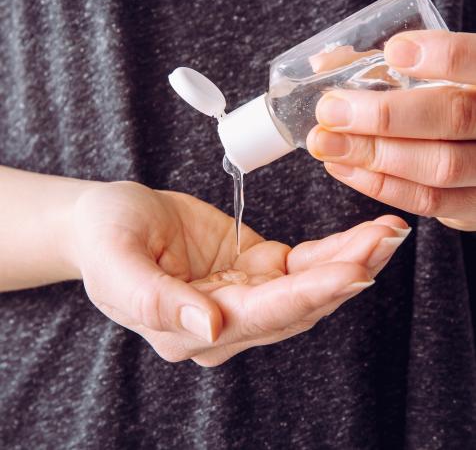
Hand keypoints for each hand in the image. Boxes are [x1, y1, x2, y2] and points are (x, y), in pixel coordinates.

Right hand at [70, 181, 408, 365]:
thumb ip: (154, 300)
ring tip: (386, 233)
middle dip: (346, 274)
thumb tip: (207, 328)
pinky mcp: (253, 268)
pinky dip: (333, 252)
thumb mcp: (115, 263)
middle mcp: (224, 320)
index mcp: (188, 328)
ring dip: (349, 261)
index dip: (308, 295)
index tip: (354, 270)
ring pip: (308, 288)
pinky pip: (302, 265)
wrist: (108, 220)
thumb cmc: (104, 238)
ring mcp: (243, 295)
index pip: (261, 317)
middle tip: (387, 241)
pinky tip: (361, 237)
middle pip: (297, 305)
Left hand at [307, 30, 475, 230]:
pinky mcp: (474, 207)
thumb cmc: (441, 106)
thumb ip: (382, 68)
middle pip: (455, 117)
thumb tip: (324, 64)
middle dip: (385, 116)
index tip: (394, 51)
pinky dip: (381, 185)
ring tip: (326, 143)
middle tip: (330, 111)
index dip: (445, 56)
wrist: (475, 156)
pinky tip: (344, 167)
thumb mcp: (428, 79)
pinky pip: (429, 201)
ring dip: (374, 155)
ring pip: (441, 166)